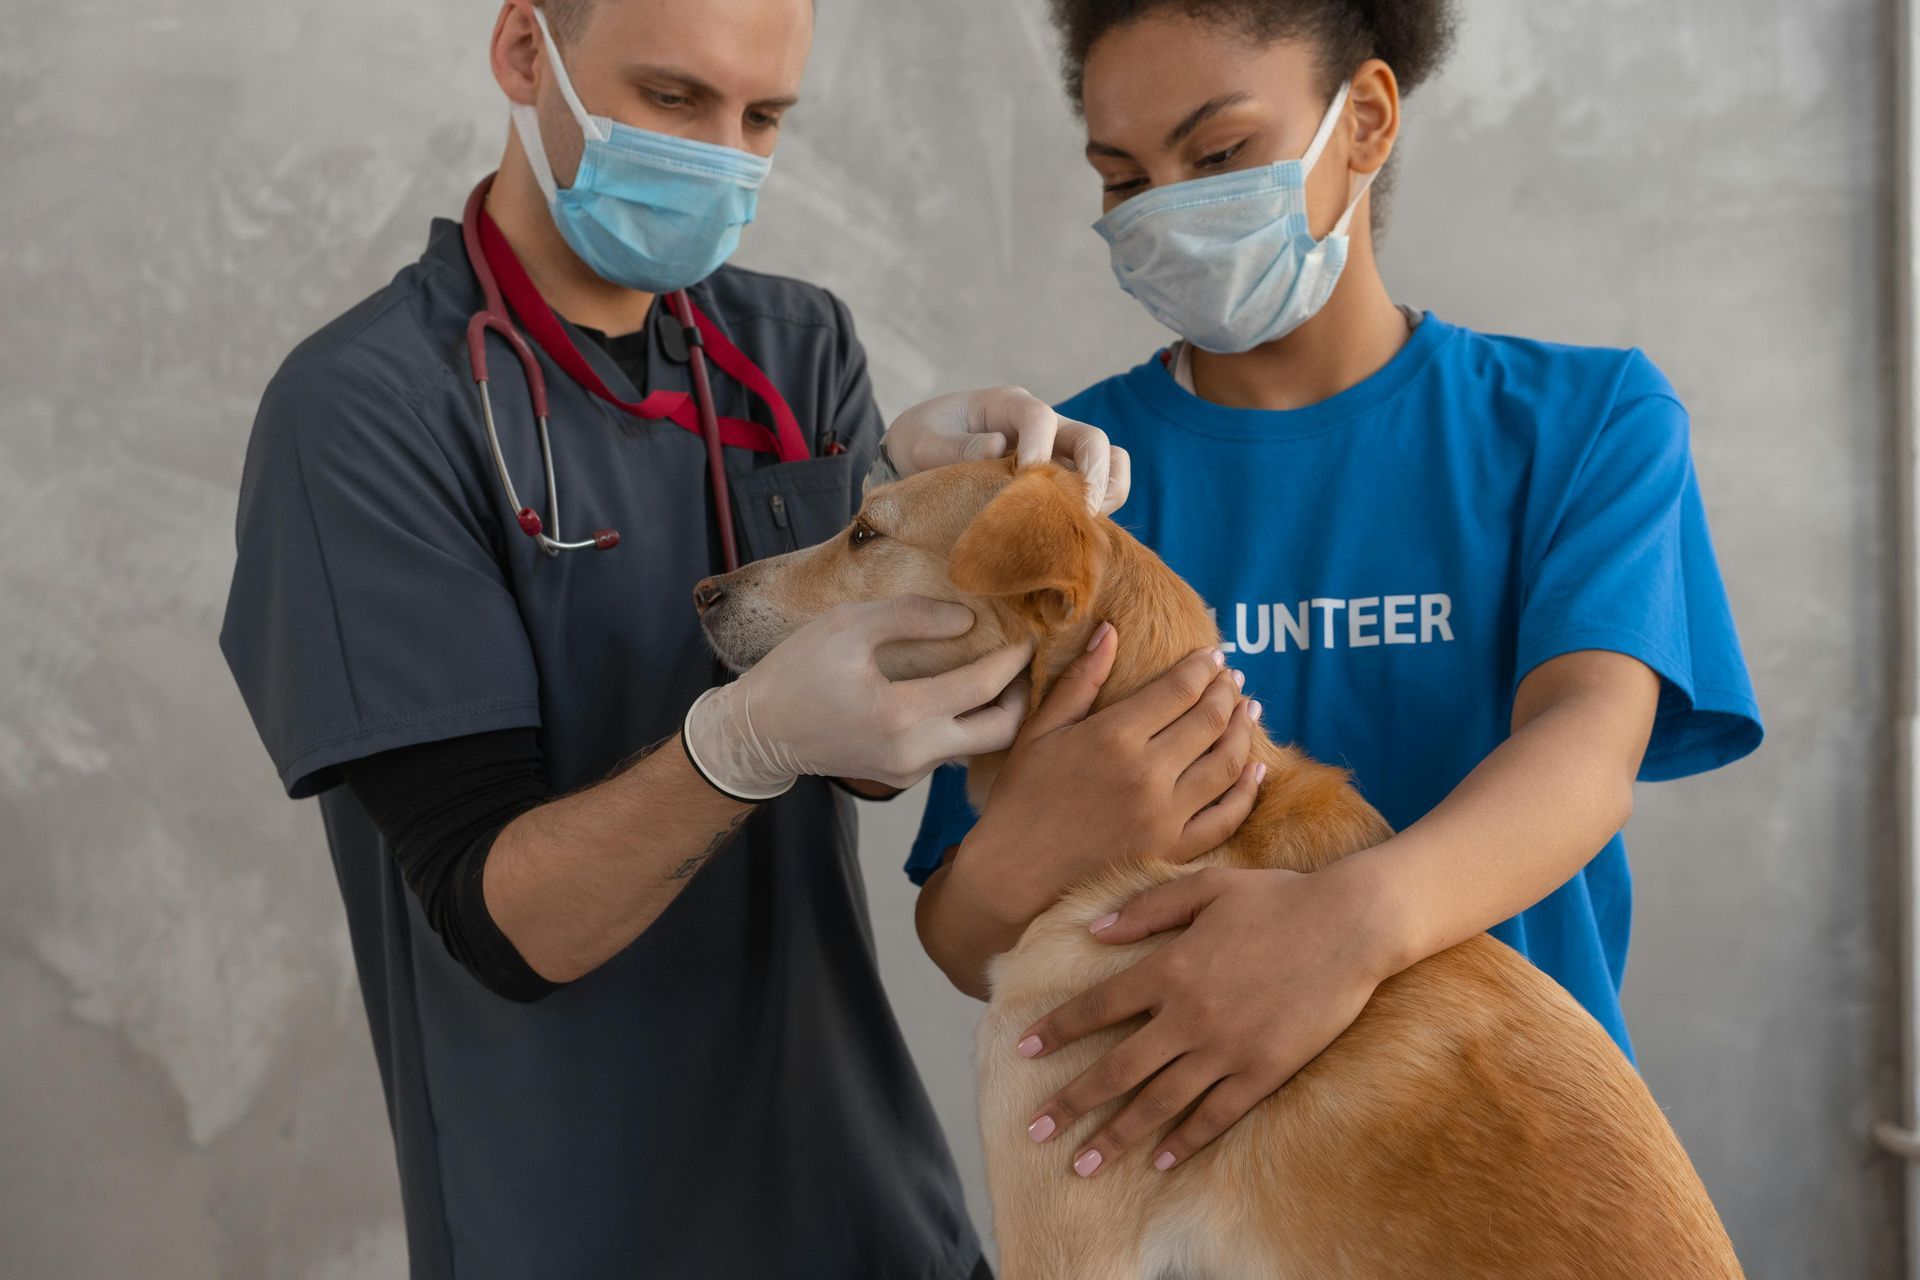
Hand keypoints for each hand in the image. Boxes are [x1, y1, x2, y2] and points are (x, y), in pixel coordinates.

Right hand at [684, 597, 1033, 795]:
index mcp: (900, 715)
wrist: (758, 734)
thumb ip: (911, 616)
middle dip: (1020, 697)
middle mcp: (913, 754)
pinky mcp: (903, 779)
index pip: (981, 686)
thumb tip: (967, 622)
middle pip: (1000, 733)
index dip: (1012, 659)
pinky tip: (956, 694)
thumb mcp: (848, 625)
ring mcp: (909, 773)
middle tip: (1021, 664)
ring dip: (993, 711)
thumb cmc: (797, 672)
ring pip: (976, 746)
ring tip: (994, 673)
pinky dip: (962, 722)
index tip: (1028, 636)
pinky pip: (949, 750)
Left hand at [882, 386, 1130, 514]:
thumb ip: (950, 446)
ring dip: (1108, 491)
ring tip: (1085, 523)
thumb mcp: (920, 442)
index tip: (1022, 480)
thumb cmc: (922, 442)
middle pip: (1091, 438)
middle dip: (1093, 473)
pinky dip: (1104, 506)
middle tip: (1079, 511)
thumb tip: (997, 447)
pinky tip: (1077, 532)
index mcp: (1007, 405)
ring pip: (1109, 460)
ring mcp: (1059, 451)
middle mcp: (1044, 425)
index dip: (1039, 448)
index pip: (1039, 417)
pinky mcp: (1063, 479)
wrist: (924, 454)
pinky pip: (1104, 486)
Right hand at [951, 624, 1263, 928]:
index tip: (1212, 655)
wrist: (1014, 874)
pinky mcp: (1173, 851)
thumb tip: (1110, 630)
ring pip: (1227, 764)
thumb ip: (1080, 679)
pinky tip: (1256, 769)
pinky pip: (1226, 817)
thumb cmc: (1021, 798)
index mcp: (1113, 737)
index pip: (1179, 689)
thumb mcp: (1040, 731)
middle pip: (1210, 720)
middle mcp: (1147, 774)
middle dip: (1226, 692)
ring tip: (1248, 710)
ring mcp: (1165, 816)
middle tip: (1231, 679)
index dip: (1202, 667)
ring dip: (1243, 731)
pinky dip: (1247, 790)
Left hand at [1014, 863, 1395, 1177]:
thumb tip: (1094, 930)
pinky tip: (1160, 1160)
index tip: (1022, 1051)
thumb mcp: (1206, 888)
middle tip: (1035, 1131)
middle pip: (1116, 1070)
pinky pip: (1216, 1115)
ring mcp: (1227, 1049)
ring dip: (1117, 1137)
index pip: (1097, 1007)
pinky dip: (1185, 1141)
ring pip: (1159, 1103)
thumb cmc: (1277, 898)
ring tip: (1084, 1164)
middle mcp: (1189, 1016)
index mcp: (1168, 968)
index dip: (1056, 1030)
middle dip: (1071, 1104)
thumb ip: (1146, 909)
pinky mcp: (1264, 1071)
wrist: (1351, 924)